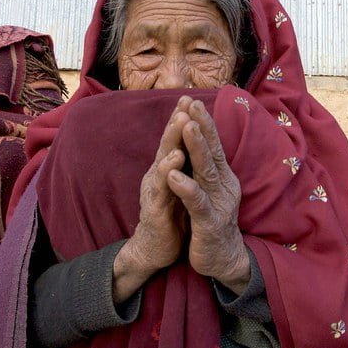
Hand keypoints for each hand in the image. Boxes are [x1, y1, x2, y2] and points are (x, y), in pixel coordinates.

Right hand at [112, 101, 187, 302]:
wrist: (155, 249)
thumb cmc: (170, 215)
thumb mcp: (179, 186)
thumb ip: (183, 166)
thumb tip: (192, 143)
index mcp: (167, 170)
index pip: (175, 141)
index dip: (182, 120)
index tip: (191, 98)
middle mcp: (158, 176)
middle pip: (167, 144)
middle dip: (176, 122)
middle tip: (185, 102)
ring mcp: (155, 192)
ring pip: (163, 162)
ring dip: (171, 142)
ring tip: (180, 123)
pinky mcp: (156, 211)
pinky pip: (162, 191)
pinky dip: (167, 175)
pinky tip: (173, 163)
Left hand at [167, 98, 249, 291]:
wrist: (223, 260)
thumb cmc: (212, 222)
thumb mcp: (210, 191)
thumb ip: (206, 168)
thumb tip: (199, 142)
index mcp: (222, 177)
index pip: (213, 145)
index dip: (203, 123)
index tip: (192, 101)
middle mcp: (223, 185)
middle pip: (212, 151)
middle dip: (202, 126)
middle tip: (192, 104)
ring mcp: (218, 202)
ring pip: (206, 171)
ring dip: (196, 148)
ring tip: (186, 127)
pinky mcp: (209, 222)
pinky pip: (197, 201)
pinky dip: (186, 187)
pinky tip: (173, 175)